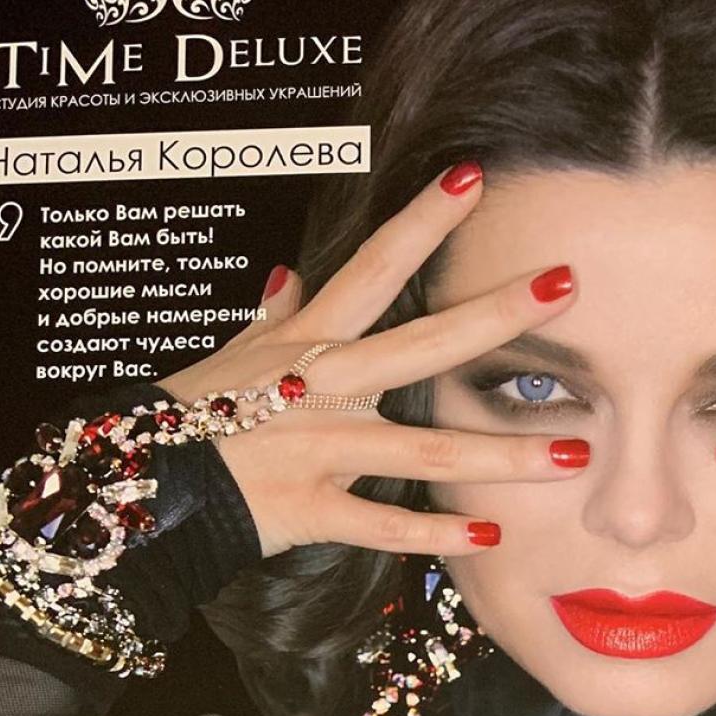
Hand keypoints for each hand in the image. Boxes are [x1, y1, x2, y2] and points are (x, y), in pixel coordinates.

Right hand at [159, 164, 588, 560]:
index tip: (472, 180)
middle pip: (424, 342)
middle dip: (498, 313)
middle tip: (568, 286)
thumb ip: (270, 322)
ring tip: (575, 454)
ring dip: (504, 454)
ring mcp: (320, 448)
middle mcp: (324, 387)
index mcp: (308, 342)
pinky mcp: (312, 508)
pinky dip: (435, 535)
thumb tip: (287, 277)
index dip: (422, 222)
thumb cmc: (188, 418)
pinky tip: (490, 536)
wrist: (140, 485)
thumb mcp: (229, 358)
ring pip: (426, 449)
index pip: (374, 268)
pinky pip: (383, 525)